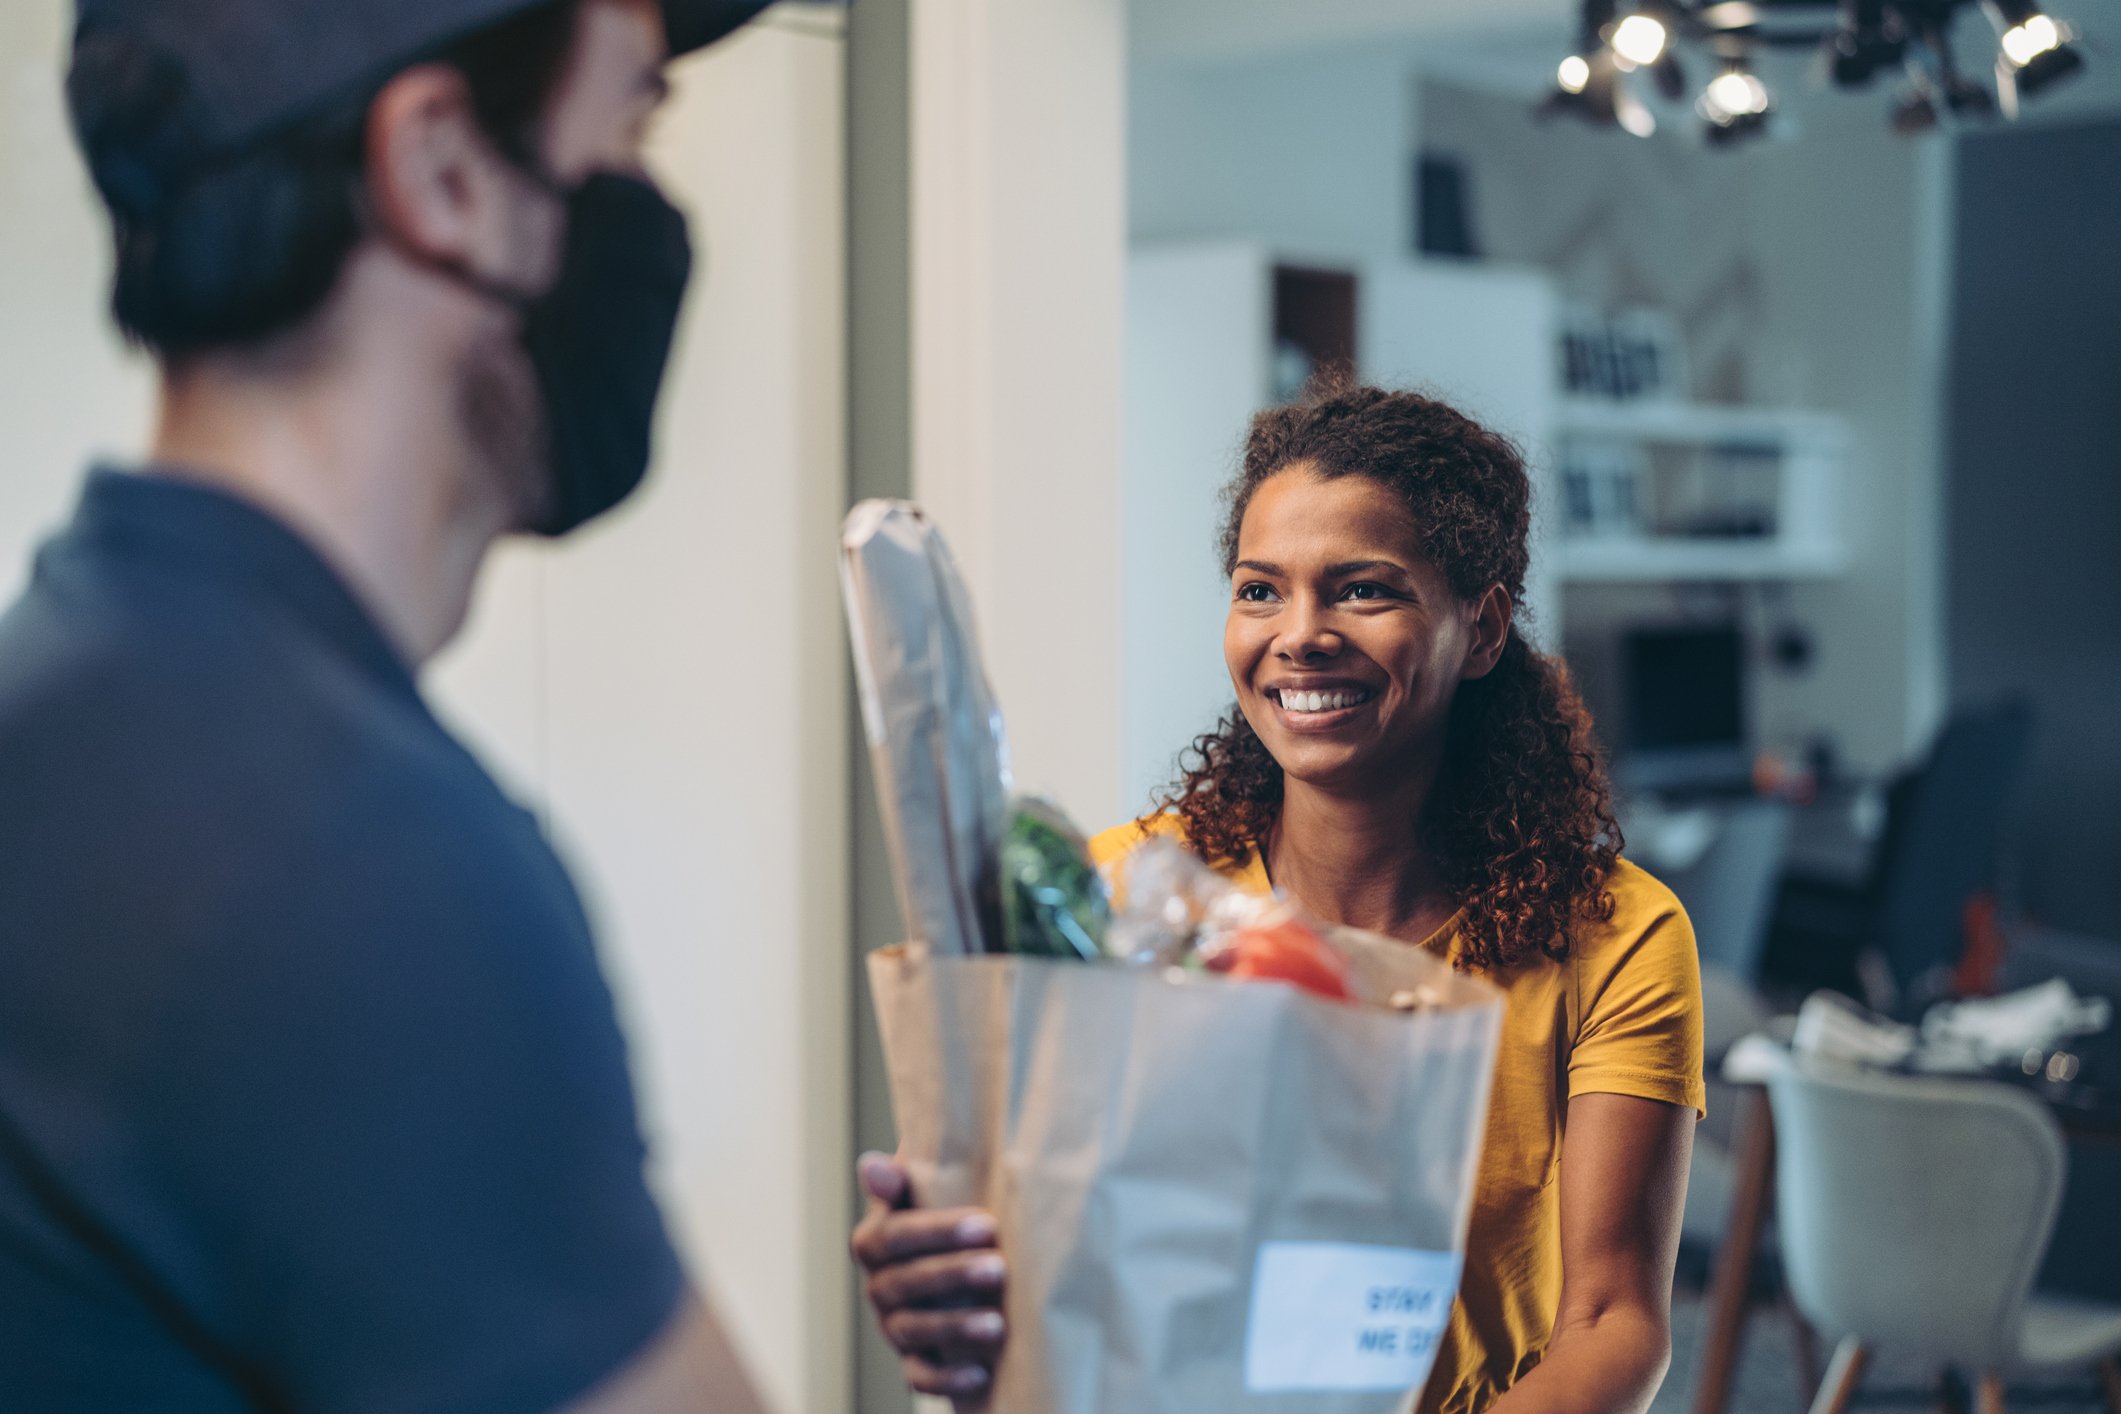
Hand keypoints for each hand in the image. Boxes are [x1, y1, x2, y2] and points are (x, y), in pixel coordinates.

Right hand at [849, 1152, 1007, 1398]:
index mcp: (874, 1241)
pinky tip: (982, 1373)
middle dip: (953, 1276)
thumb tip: (871, 1165)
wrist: (961, 1258)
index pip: (895, 1235)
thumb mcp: (927, 1191)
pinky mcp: (914, 1361)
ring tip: (997, 1325)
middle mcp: (878, 1286)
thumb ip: (904, 1178)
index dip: (938, 1231)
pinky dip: (948, 1378)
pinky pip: (921, 1376)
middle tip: (998, 1269)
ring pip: (913, 1330)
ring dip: (954, 1329)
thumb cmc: (946, 1212)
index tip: (986, 1224)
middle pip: (905, 1283)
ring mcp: (893, 1326)